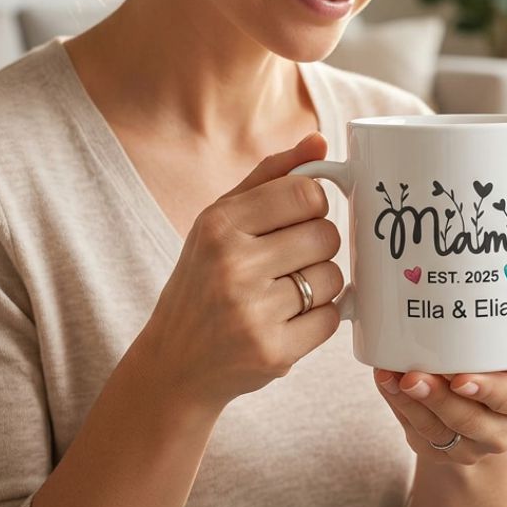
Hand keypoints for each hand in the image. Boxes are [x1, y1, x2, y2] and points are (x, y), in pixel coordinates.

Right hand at [136, 133, 344, 410]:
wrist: (173, 365)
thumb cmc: (204, 280)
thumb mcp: (220, 220)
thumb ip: (271, 176)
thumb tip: (321, 142)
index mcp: (219, 224)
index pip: (306, 192)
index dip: (313, 206)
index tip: (297, 220)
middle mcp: (233, 265)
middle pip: (326, 235)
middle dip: (317, 247)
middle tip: (289, 262)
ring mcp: (253, 312)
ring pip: (333, 278)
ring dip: (320, 285)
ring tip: (285, 293)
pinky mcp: (274, 352)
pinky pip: (331, 319)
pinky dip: (319, 319)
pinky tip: (288, 320)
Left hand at [373, 315, 506, 464]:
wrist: (489, 415)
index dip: (488, 391)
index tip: (461, 379)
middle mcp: (499, 430)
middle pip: (467, 420)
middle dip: (437, 399)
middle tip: (411, 376)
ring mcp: (466, 445)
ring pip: (434, 429)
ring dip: (408, 402)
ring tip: (388, 374)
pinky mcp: (436, 449)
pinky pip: (413, 431)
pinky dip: (396, 406)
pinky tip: (383, 381)